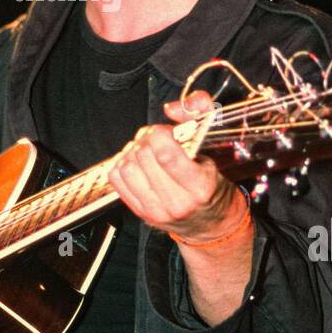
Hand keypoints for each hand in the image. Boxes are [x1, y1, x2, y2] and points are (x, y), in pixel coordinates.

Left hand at [106, 89, 240, 242]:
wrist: (210, 225)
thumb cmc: (212, 185)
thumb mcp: (214, 150)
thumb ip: (200, 116)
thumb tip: (172, 108)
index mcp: (200, 187)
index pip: (166, 154)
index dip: (160, 134)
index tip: (167, 131)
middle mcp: (177, 202)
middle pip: (143, 157)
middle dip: (147, 139)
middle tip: (155, 139)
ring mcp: (156, 210)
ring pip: (127, 168)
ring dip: (132, 151)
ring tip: (145, 150)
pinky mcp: (140, 212)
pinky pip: (116, 180)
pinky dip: (121, 164)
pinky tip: (135, 162)